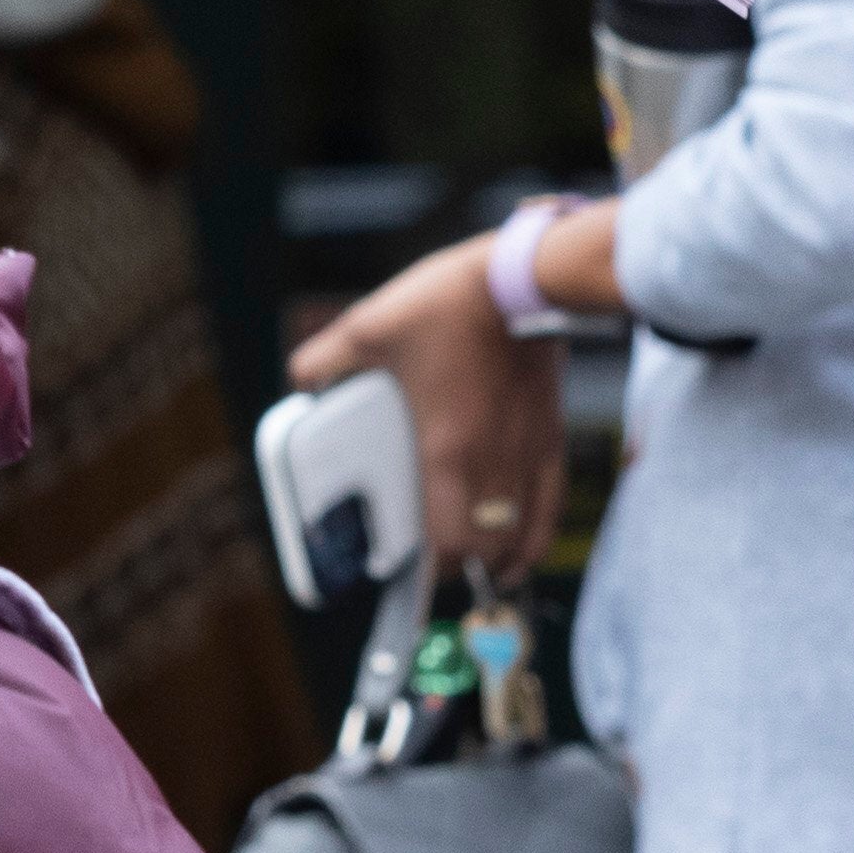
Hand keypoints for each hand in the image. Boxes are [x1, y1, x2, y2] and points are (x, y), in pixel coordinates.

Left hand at [290, 228, 577, 576]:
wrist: (522, 280)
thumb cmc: (449, 305)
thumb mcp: (370, 327)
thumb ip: (327, 359)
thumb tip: (301, 379)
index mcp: (446, 451)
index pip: (445, 541)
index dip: (431, 569)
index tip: (413, 571)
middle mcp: (491, 464)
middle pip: (485, 548)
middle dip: (462, 570)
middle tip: (440, 566)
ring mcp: (526, 453)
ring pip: (522, 536)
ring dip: (501, 562)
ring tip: (483, 572)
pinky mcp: (550, 434)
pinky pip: (552, 503)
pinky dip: (538, 536)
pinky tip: (527, 548)